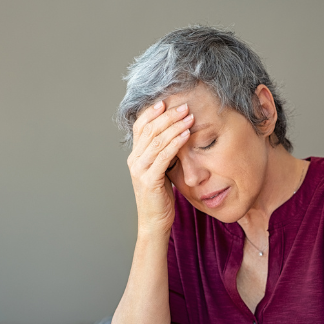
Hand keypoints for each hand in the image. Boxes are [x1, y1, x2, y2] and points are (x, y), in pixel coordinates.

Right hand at [127, 101, 194, 235]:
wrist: (155, 222)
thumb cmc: (161, 198)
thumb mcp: (161, 171)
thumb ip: (163, 155)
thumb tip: (176, 137)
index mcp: (135, 156)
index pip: (140, 127)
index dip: (152, 113)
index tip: (167, 101)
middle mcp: (134, 160)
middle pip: (149, 130)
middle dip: (168, 116)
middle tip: (185, 106)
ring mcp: (140, 170)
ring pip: (156, 141)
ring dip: (174, 126)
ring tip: (189, 117)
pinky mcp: (149, 180)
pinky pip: (163, 157)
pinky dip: (175, 143)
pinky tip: (186, 135)